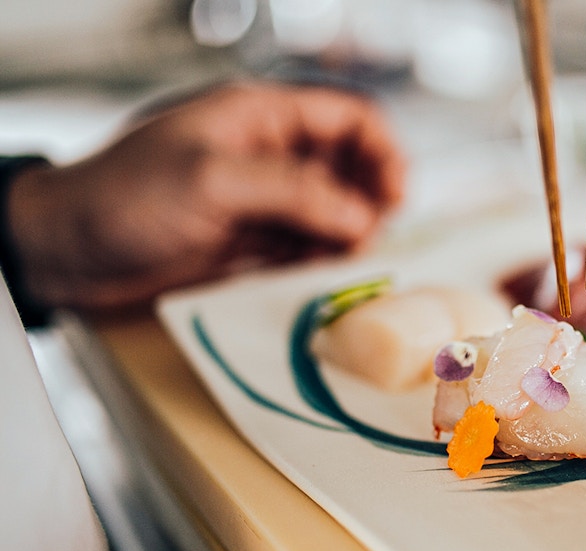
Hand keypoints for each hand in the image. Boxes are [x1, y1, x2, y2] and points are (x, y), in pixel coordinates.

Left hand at [6, 80, 406, 310]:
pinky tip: (322, 274)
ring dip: (350, 234)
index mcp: (260, 116)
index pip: (348, 117)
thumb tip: (359, 216)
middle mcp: (268, 152)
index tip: (396, 195)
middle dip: (371, 198)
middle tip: (371, 236)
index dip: (383, 151)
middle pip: (350, 165)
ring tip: (347, 260)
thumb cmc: (123, 198)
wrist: (64, 249)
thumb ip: (294, 194)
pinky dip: (323, 258)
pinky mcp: (250, 238)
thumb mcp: (212, 182)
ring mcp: (261, 197)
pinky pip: (307, 244)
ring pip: (334, 209)